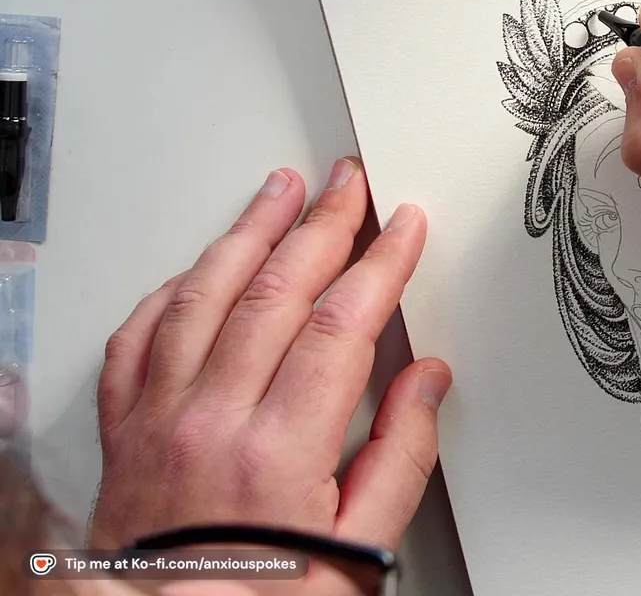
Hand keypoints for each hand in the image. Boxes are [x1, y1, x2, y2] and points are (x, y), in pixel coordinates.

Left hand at [91, 158, 450, 555]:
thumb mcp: (361, 546)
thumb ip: (401, 454)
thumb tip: (425, 379)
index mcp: (277, 450)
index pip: (338, 323)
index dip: (380, 264)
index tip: (404, 227)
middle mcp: (209, 421)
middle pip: (272, 291)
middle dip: (322, 226)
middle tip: (350, 184)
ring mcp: (157, 420)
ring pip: (202, 296)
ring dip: (246, 232)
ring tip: (278, 189)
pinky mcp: (124, 432)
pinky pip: (137, 337)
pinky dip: (172, 290)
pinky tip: (198, 266)